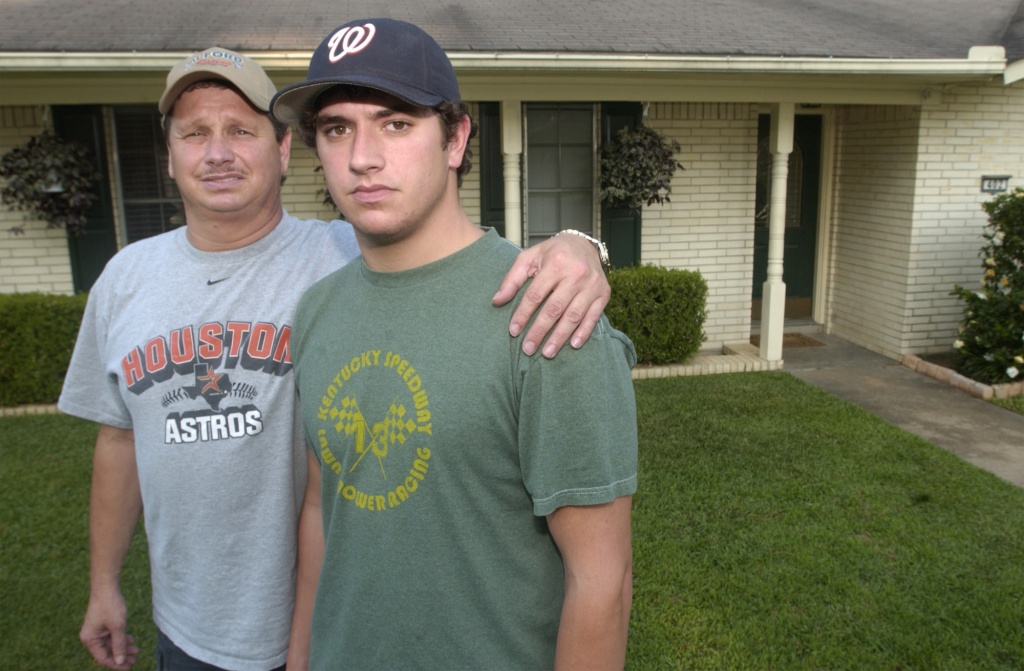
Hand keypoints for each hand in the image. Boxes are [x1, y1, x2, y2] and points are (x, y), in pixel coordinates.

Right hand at [80, 588, 137, 669]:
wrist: (106, 586)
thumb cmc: (110, 605)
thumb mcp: (117, 627)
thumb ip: (119, 645)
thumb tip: (119, 661)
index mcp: (90, 639)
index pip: (103, 658)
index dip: (116, 664)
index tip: (129, 667)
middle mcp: (91, 636)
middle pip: (107, 651)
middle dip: (121, 656)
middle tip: (135, 659)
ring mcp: (96, 630)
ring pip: (111, 643)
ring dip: (123, 647)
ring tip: (137, 650)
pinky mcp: (102, 624)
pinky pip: (112, 635)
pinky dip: (121, 638)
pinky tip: (131, 641)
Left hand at [493, 233, 610, 357]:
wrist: (585, 244)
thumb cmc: (553, 253)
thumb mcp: (530, 258)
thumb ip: (512, 279)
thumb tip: (497, 301)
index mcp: (556, 263)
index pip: (536, 295)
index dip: (523, 314)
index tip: (513, 331)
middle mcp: (576, 274)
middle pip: (554, 309)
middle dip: (539, 331)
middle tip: (528, 348)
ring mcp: (592, 285)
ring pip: (573, 316)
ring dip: (559, 337)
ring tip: (547, 353)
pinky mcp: (604, 293)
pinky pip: (593, 316)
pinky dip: (584, 332)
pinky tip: (572, 345)